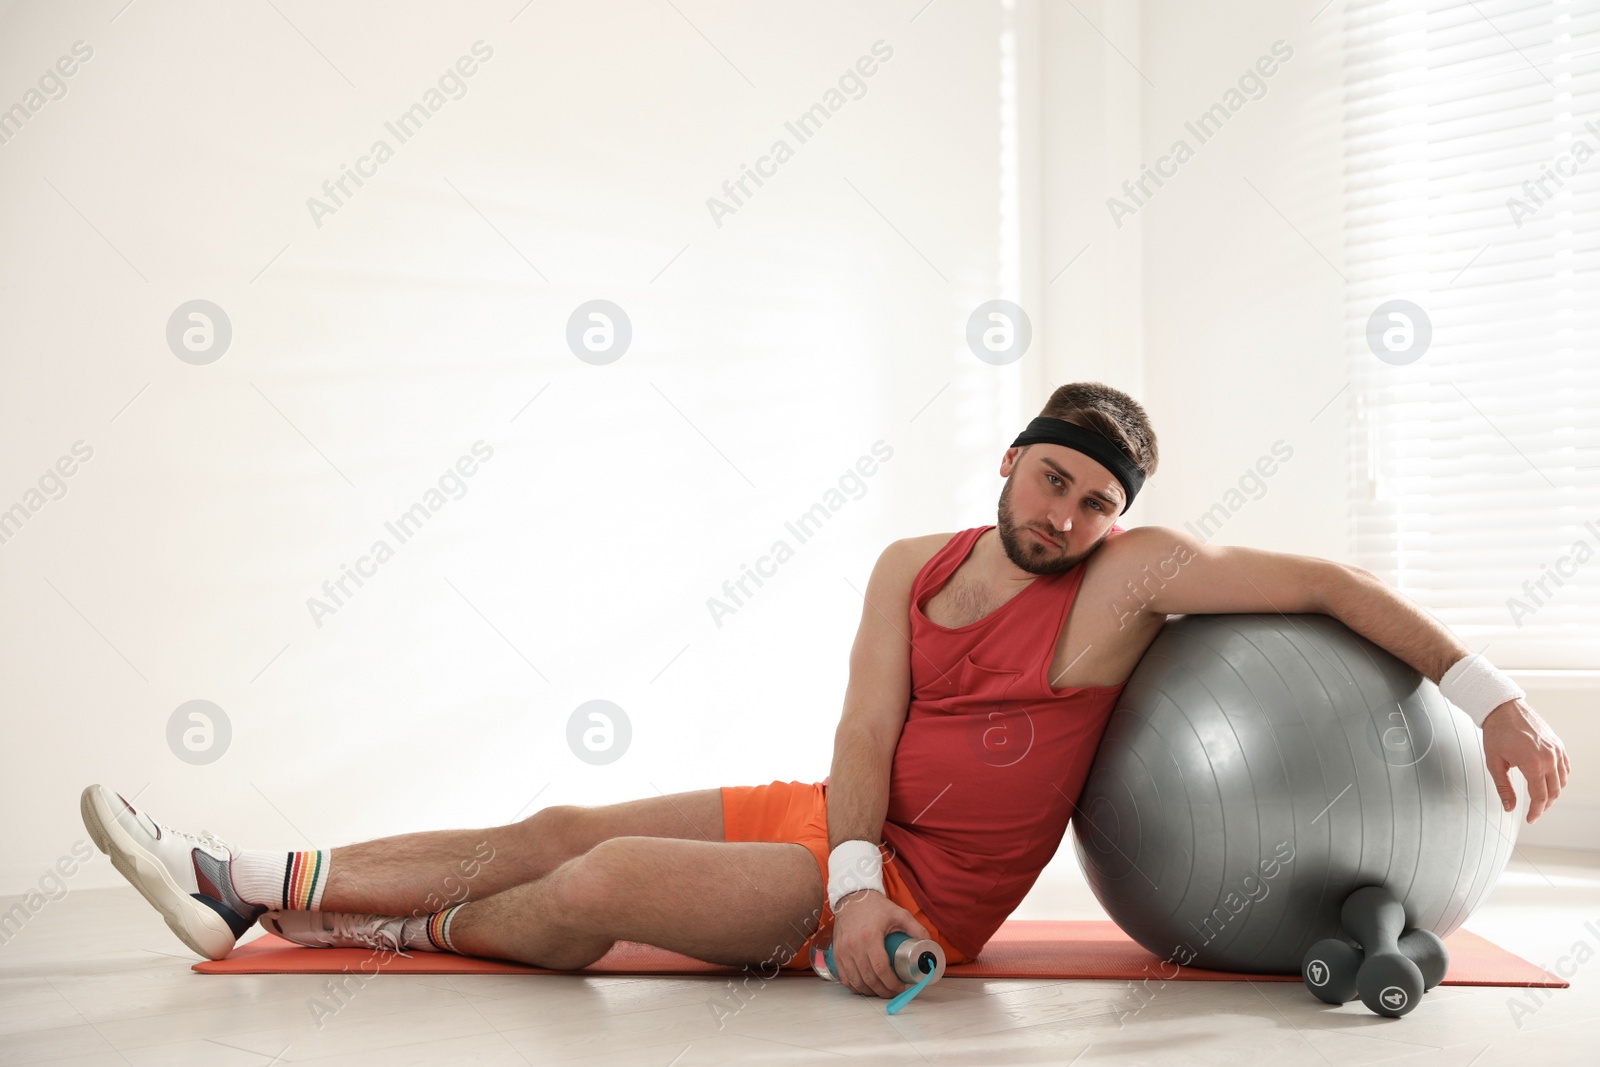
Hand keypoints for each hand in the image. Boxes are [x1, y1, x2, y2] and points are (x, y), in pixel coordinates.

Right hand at [828, 889, 930, 998]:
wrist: (852, 897)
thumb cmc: (875, 906)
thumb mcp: (899, 914)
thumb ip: (916, 929)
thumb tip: (929, 945)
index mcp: (870, 936)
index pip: (881, 968)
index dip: (892, 983)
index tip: (901, 987)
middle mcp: (853, 946)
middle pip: (869, 978)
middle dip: (883, 991)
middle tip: (894, 992)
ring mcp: (842, 951)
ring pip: (856, 981)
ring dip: (870, 991)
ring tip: (882, 990)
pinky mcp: (836, 953)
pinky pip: (844, 977)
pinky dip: (855, 986)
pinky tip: (865, 986)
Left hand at [1482, 698, 1569, 821]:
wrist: (1503, 709)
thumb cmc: (1496, 733)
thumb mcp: (1494, 763)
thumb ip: (1504, 788)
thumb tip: (1509, 807)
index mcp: (1532, 764)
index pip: (1540, 797)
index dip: (1536, 811)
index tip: (1531, 819)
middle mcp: (1548, 758)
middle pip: (1554, 792)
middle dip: (1544, 805)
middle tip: (1535, 811)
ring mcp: (1556, 751)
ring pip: (1562, 781)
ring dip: (1553, 793)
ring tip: (1541, 799)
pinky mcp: (1558, 745)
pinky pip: (1565, 768)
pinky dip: (1560, 778)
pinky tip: (1550, 782)